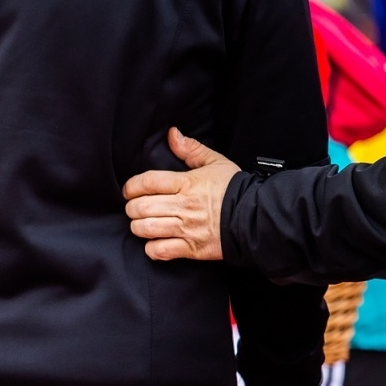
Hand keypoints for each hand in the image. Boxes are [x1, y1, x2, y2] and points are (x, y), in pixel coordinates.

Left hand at [123, 128, 240, 261]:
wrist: (256, 217)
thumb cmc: (234, 189)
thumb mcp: (216, 162)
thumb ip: (191, 149)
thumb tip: (172, 134)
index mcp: (188, 184)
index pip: (148, 182)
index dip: (132, 186)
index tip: (129, 190)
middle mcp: (184, 206)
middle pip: (141, 207)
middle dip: (132, 208)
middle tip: (135, 207)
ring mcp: (186, 229)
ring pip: (145, 229)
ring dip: (138, 227)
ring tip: (142, 223)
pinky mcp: (191, 249)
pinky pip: (159, 251)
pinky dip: (151, 248)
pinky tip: (154, 241)